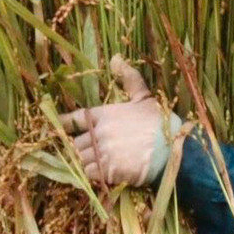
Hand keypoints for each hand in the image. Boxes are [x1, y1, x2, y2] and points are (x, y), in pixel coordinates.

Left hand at [60, 55, 181, 186]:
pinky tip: (100, 174)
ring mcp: (102, 152)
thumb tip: (116, 58)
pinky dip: (91, 175)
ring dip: (85, 162)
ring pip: (81, 159)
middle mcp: (99, 133)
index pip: (76, 118)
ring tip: (95, 164)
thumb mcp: (144, 97)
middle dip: (81, 148)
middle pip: (77, 143)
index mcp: (104, 114)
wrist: (173, 149)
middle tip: (90, 151)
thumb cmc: (160, 123)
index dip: (65, 124)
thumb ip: (129, 78)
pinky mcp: (108, 171)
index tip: (59, 127)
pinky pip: (89, 174)